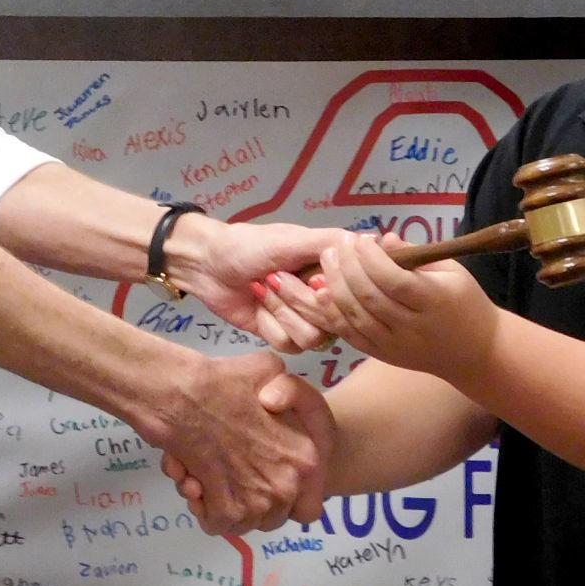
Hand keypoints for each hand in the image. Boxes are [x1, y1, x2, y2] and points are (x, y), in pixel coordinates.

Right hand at [163, 369, 334, 529]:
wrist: (182, 394)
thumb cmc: (223, 380)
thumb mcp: (268, 368)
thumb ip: (286, 387)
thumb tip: (279, 402)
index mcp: (306, 458)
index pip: (309, 509)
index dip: (289, 500)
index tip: (268, 483)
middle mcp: (286, 485)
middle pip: (273, 517)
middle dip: (252, 500)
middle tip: (232, 474)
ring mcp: (257, 502)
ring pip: (244, 522)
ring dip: (225, 504)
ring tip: (208, 474)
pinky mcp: (226, 512)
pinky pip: (217, 525)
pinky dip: (204, 509)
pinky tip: (195, 480)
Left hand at [174, 218, 358, 351]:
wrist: (208, 265)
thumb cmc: (250, 244)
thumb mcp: (291, 239)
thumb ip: (331, 243)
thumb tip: (376, 241)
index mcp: (331, 270)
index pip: (356, 293)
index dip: (331, 291)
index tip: (308, 275)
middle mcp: (324, 296)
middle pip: (334, 320)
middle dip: (298, 298)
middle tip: (274, 276)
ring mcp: (305, 319)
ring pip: (313, 337)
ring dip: (282, 311)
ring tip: (263, 289)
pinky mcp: (283, 337)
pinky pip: (290, 345)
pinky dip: (270, 324)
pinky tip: (257, 308)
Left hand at [307, 233, 498, 377]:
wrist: (477, 353)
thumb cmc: (466, 303)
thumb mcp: (452, 271)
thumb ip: (417, 255)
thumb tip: (384, 239)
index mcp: (433, 301)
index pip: (394, 280)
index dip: (371, 258)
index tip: (361, 238)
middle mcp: (412, 327)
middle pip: (369, 298)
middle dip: (347, 267)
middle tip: (337, 245)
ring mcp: (395, 346)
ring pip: (355, 318)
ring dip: (335, 287)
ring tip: (327, 261)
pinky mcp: (383, 356)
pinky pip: (351, 336)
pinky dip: (333, 315)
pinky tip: (322, 293)